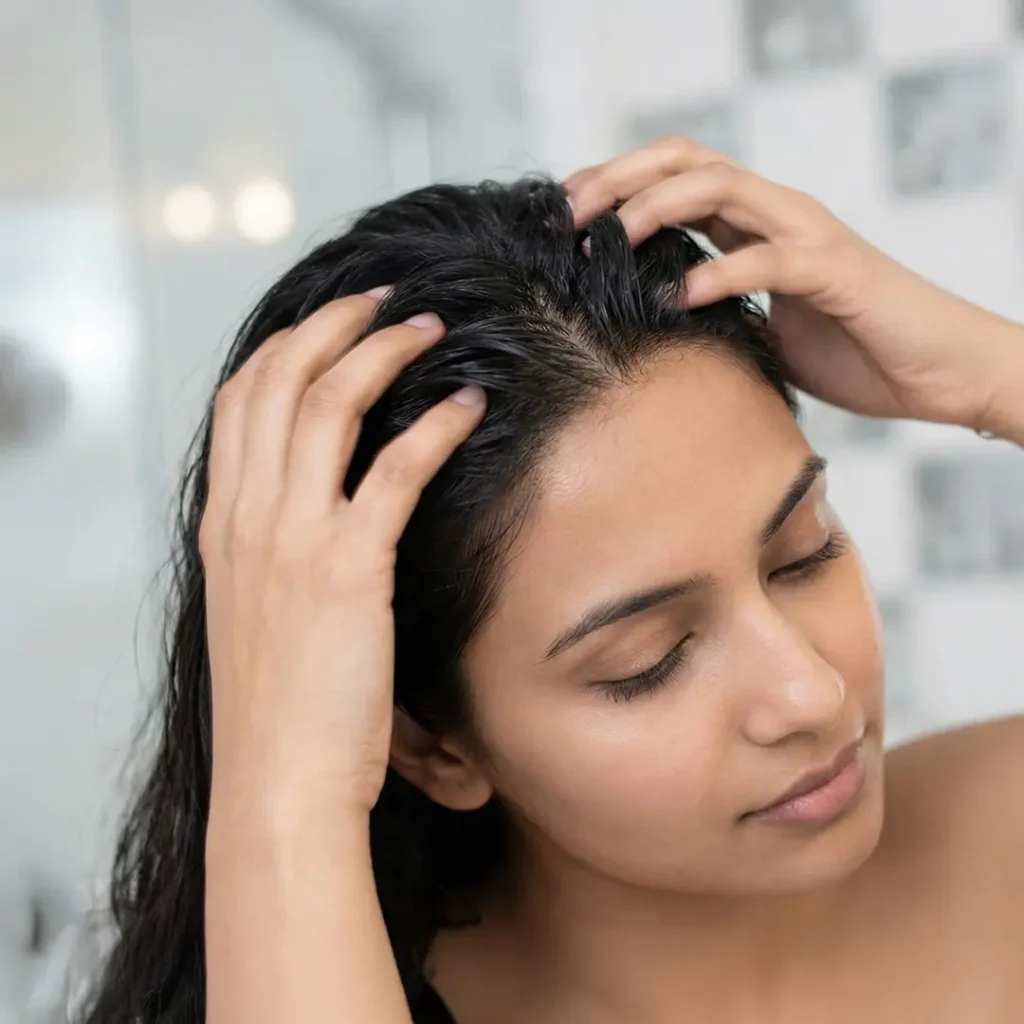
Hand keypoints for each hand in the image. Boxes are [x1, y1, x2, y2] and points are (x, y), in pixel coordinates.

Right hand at [198, 293, 485, 817]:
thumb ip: (273, 555)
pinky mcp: (348, 569)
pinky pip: (395, 470)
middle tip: (387, 302)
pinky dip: (435, 426)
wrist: (278, 784)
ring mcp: (292, 539)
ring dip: (385, 352)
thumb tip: (314, 514)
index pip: (240, 400)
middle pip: (282, 380)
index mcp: (223, 524)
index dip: (287, 345)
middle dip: (335, 324)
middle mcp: (248, 517)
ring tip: (431, 329)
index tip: (332, 322)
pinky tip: (468, 405)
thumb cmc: (278, 710)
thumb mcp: (257, 616)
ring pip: (330, 404)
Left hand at [565, 136, 1022, 432]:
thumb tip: (656, 333)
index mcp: (755, 226)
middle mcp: (777, 215)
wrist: (935, 372)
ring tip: (613, 238)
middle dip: (620, 178)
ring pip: (721, 187)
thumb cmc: (852, 350)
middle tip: (570, 214)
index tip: (567, 214)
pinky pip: (769, 259)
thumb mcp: (763, 333)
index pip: (676, 178)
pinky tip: (679, 296)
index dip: (618, 184)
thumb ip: (719, 317)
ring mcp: (808, 235)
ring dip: (657, 205)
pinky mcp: (835, 271)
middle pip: (687, 161)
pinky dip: (720, 273)